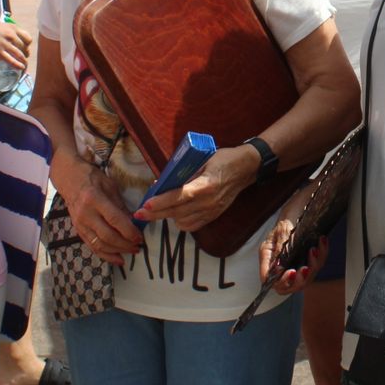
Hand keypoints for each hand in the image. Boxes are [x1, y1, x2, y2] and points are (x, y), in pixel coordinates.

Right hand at [0, 18, 31, 68]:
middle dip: (26, 54)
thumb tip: (21, 42)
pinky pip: (11, 60)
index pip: (28, 39)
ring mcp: (5, 44)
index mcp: (13, 28)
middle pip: (25, 48)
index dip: (28, 45)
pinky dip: (18, 65)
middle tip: (24, 57)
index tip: (25, 47)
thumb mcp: (5, 26)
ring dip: (24, 61)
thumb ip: (13, 32)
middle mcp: (11, 35)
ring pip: (20, 55)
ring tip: (24, 64)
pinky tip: (21, 67)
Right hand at [54, 153, 141, 264]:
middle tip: (138, 246)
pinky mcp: (78, 230)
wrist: (69, 179)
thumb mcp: (110, 186)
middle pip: (107, 236)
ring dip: (117, 251)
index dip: (129, 231)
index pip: (115, 220)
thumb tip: (133, 222)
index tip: (140, 237)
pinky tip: (118, 259)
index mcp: (94, 199)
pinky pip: (92, 247)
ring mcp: (80, 224)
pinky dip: (105, 255)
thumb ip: (120, 205)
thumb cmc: (92, 179)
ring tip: (131, 251)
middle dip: (125, 244)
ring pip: (99, 244)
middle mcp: (85, 214)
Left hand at [133, 145, 254, 233]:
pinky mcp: (214, 216)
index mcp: (207, 184)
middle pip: (177, 212)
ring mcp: (212, 211)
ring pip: (182, 221)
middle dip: (155, 214)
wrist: (245, 169)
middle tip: (138, 214)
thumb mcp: (202, 159)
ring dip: (167, 216)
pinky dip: (180, 222)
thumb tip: (162, 182)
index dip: (162, 202)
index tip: (146, 205)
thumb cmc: (223, 159)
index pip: (180, 196)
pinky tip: (174, 214)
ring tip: (156, 210)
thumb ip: (183, 172)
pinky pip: (192, 225)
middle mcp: (209, 201)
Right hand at [258, 220, 329, 294]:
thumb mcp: (281, 231)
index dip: (282, 282)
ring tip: (314, 251)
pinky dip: (322, 254)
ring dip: (312, 266)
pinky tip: (322, 241)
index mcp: (270, 261)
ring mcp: (298, 265)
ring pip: (307, 277)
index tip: (291, 273)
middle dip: (300, 280)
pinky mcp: (311, 261)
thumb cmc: (286, 220)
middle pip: (291, 285)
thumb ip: (279, 249)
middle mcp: (284, 266)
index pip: (272, 281)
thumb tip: (277, 268)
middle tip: (305, 269)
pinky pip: (318, 263)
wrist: (299, 210)